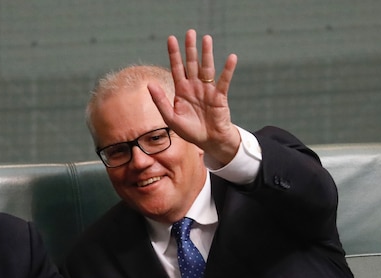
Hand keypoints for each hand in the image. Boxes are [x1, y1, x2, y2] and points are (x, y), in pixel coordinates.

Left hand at [147, 29, 241, 164]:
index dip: (174, 54)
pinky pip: (224, 81)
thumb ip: (160, 101)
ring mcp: (207, 89)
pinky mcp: (219, 96)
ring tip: (207, 38)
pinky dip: (228, 70)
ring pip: (207, 68)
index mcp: (181, 90)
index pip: (177, 68)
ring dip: (207, 54)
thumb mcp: (171, 118)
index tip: (171, 39)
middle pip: (192, 63)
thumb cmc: (189, 131)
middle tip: (190, 32)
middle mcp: (194, 86)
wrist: (208, 141)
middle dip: (190, 48)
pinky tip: (231, 58)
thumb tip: (150, 84)